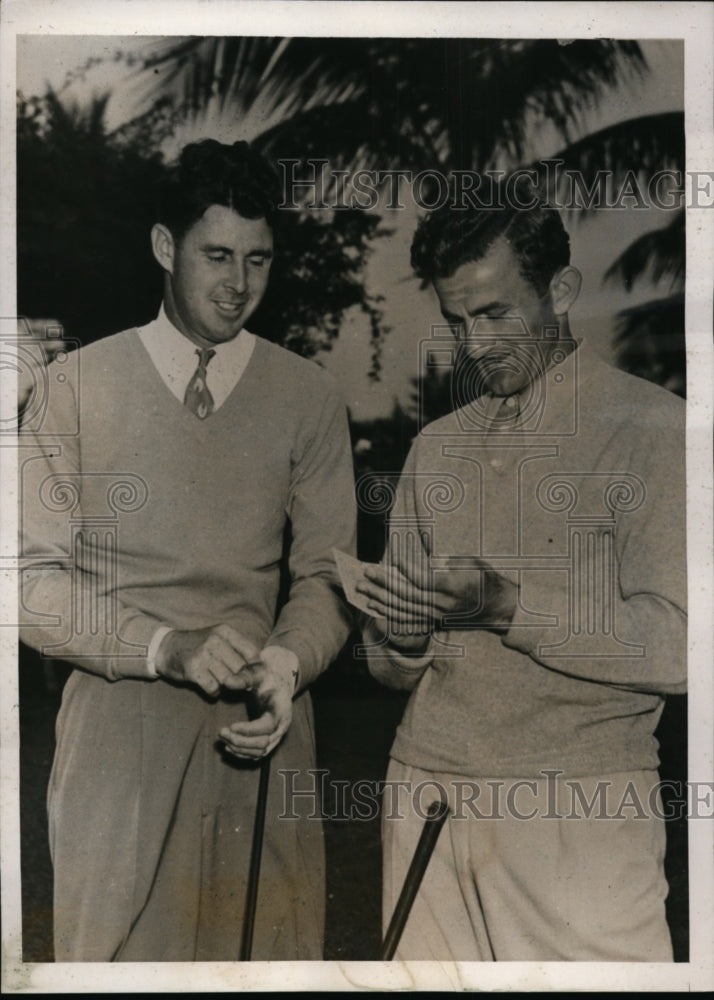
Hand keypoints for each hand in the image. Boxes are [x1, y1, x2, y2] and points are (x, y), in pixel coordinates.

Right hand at [155, 624, 260, 696]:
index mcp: (224, 631)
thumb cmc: (197, 647)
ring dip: (226, 686)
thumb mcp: (218, 640)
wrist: (166, 648)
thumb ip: (237, 653)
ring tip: (219, 681)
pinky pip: (214, 688)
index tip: (253, 676)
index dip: (255, 668)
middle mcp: (215, 640)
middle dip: (241, 680)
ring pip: (228, 679)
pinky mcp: (193, 669)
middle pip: (240, 668)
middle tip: (236, 683)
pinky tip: (209, 686)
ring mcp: (203, 654)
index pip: (251, 652)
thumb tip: (256, 674)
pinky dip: (214, 692)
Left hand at [219, 645, 297, 759]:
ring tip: (222, 739)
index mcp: (281, 709)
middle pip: (263, 743)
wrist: (278, 687)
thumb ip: (243, 677)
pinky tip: (228, 746)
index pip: (267, 726)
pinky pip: (257, 754)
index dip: (249, 729)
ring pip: (260, 752)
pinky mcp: (270, 741)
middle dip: (240, 740)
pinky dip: (242, 753)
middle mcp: (282, 726)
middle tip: (222, 732)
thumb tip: (226, 682)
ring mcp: (277, 736)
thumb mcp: (258, 674)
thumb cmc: (267, 679)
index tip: (230, 726)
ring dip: (239, 748)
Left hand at [357, 550, 517, 636]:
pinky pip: (407, 617)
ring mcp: (437, 615)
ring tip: (364, 588)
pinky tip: (374, 605)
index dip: (408, 570)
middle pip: (409, 595)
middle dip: (386, 583)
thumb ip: (448, 561)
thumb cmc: (486, 579)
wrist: (499, 608)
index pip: (425, 580)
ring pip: (405, 608)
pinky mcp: (434, 621)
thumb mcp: (472, 563)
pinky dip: (389, 611)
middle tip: (368, 572)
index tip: (394, 558)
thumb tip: (425, 558)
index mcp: (455, 587)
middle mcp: (444, 604)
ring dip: (382, 598)